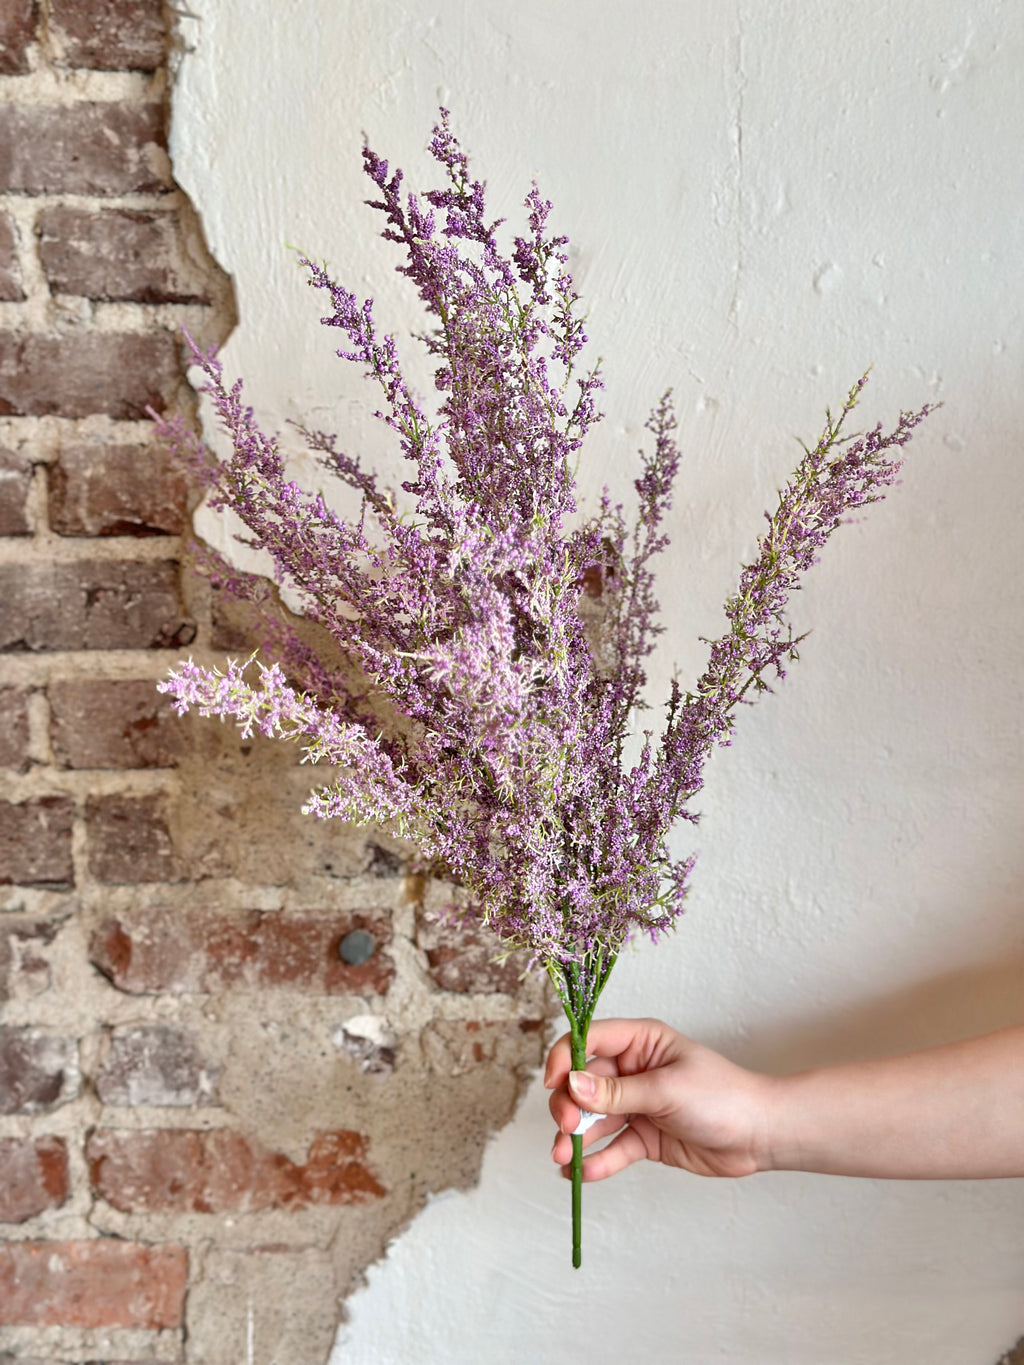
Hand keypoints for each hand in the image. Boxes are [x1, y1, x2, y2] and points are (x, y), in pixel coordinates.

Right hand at [545, 1017, 774, 1181]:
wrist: (760, 1135)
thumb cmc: (722, 1096)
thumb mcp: (666, 1089)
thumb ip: (617, 1092)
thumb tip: (572, 1085)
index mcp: (640, 1042)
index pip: (589, 1040)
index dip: (565, 1058)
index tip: (553, 1083)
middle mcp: (633, 1071)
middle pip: (583, 1084)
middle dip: (569, 1106)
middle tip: (566, 1128)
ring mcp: (637, 1105)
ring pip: (594, 1119)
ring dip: (576, 1138)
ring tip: (564, 1158)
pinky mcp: (645, 1138)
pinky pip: (614, 1148)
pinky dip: (596, 1161)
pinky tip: (580, 1175)